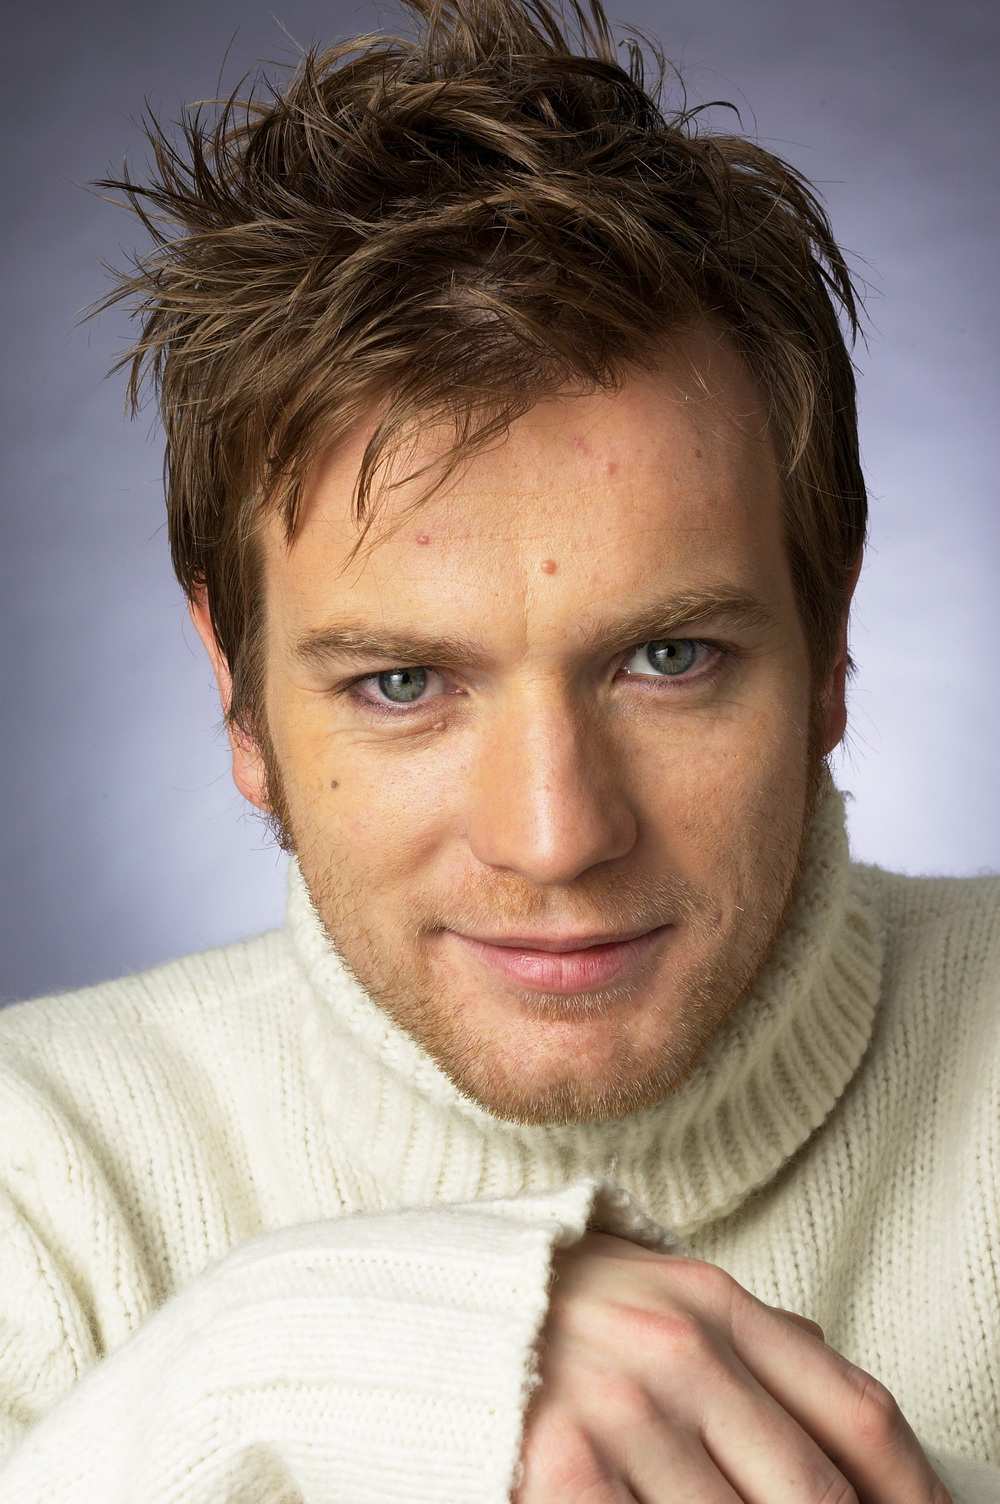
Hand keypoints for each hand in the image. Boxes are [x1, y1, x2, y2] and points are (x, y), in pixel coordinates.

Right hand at [515, 1232, 949, 1502]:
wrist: (403, 1304)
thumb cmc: (539, 1307)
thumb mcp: (651, 1287)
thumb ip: (743, 1335)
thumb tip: (840, 1398)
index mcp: (711, 1301)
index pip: (853, 1411)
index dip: (910, 1489)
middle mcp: (678, 1348)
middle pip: (813, 1490)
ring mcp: (618, 1406)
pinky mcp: (557, 1460)